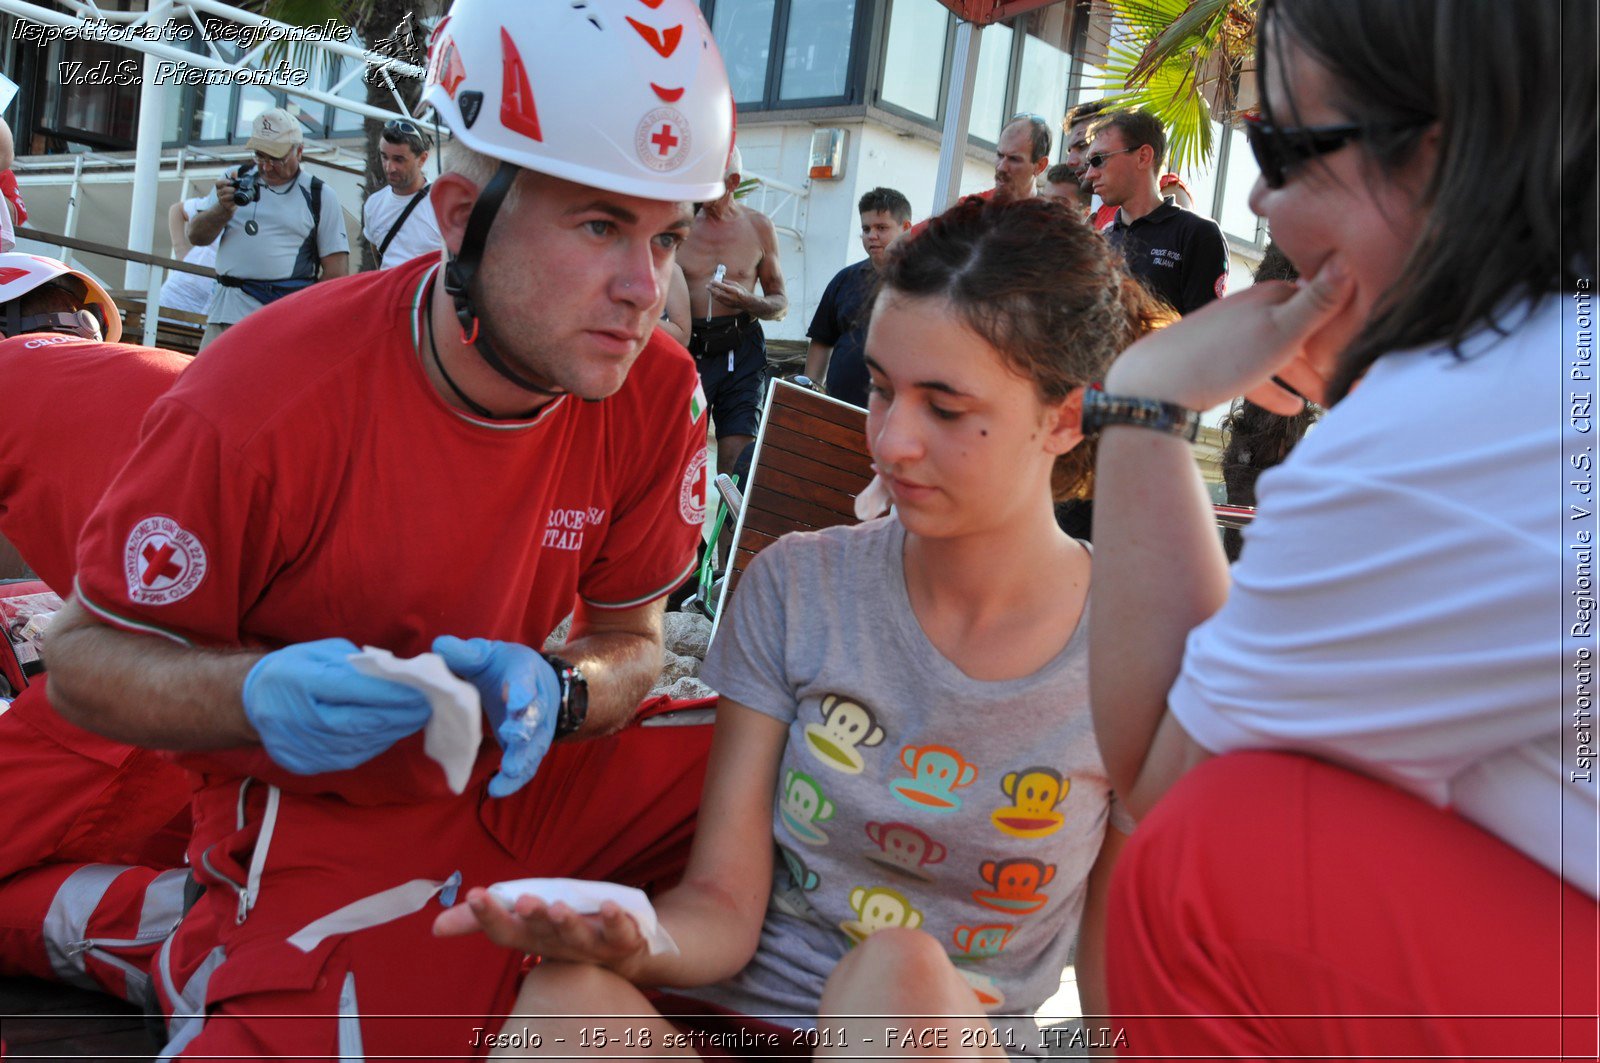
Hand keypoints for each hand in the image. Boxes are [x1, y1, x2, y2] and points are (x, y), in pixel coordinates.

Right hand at [211, 172, 239, 214]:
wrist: (227, 207)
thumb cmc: (229, 194)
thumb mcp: (231, 186)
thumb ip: (233, 179)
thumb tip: (234, 172)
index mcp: (219, 187)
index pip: (218, 183)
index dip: (224, 182)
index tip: (230, 182)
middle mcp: (219, 193)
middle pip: (223, 190)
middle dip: (231, 189)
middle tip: (236, 190)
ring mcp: (222, 200)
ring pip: (225, 197)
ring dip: (232, 196)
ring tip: (236, 195)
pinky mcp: (226, 206)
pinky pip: (229, 204)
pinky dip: (234, 202)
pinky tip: (236, 200)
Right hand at [241, 638, 433, 773]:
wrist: (250, 702)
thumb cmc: (292, 669)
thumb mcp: (320, 653)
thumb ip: (357, 664)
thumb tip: (398, 675)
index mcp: (299, 681)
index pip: (353, 690)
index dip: (391, 694)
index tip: (421, 692)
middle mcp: (296, 717)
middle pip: (358, 722)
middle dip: (399, 716)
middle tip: (428, 708)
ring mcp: (297, 746)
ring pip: (356, 745)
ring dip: (390, 733)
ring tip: (415, 720)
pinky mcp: (302, 764)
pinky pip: (347, 759)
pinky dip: (373, 746)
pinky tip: (389, 733)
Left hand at [432, 636, 559, 796]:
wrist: (534, 682)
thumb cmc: (501, 667)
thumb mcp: (485, 654)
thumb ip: (464, 653)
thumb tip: (439, 646)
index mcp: (524, 673)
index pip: (526, 681)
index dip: (522, 690)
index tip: (514, 700)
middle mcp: (538, 702)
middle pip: (536, 716)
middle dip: (525, 726)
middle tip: (511, 736)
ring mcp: (537, 728)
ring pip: (535, 745)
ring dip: (523, 758)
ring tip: (508, 771)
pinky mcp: (531, 748)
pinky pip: (527, 766)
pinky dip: (515, 779)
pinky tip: (497, 790)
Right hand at [433, 887, 648, 975]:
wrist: (625, 952)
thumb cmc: (564, 931)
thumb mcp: (525, 923)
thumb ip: (485, 920)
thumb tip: (435, 926)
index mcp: (533, 939)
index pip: (505, 933)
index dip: (488, 917)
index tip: (474, 894)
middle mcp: (558, 946)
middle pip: (541, 934)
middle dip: (530, 917)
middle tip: (521, 901)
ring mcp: (591, 945)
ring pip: (577, 935)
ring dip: (566, 922)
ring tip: (557, 907)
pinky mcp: (622, 939)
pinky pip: (620, 931)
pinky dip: (616, 919)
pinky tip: (611, 905)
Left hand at [707, 278, 752, 312]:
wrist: (746, 302)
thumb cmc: (742, 292)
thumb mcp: (736, 284)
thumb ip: (727, 282)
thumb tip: (720, 280)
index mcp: (734, 290)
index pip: (723, 287)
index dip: (716, 284)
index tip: (712, 281)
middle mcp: (731, 297)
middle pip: (718, 293)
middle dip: (711, 289)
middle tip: (707, 286)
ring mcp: (729, 302)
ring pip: (717, 298)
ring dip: (712, 293)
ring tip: (710, 289)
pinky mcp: (727, 305)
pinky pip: (719, 300)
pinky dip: (716, 296)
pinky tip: (714, 293)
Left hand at [1104, 258, 1354, 414]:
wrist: (1155, 383)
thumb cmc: (1222, 356)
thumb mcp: (1280, 331)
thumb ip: (1316, 302)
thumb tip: (1347, 257)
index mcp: (1271, 296)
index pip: (1323, 300)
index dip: (1350, 321)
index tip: (1375, 340)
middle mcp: (1252, 309)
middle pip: (1303, 331)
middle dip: (1330, 356)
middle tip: (1357, 382)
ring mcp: (1232, 335)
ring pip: (1280, 355)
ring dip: (1306, 377)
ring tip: (1330, 401)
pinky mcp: (1216, 361)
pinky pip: (1254, 375)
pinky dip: (1275, 389)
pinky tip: (1293, 410)